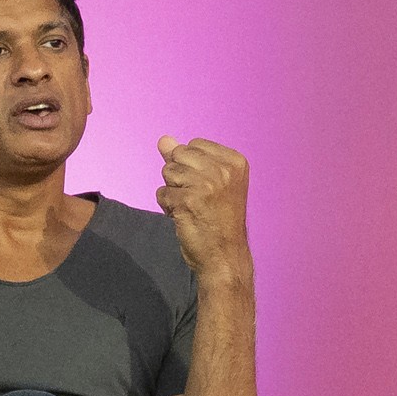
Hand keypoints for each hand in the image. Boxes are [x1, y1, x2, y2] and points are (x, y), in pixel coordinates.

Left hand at [154, 134, 251, 277]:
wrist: (225, 256)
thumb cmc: (219, 220)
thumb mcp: (212, 182)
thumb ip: (187, 158)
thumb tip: (163, 139)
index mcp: (235, 161)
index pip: (194, 144)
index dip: (191, 166)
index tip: (207, 188)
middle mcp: (223, 170)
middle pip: (179, 155)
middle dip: (180, 176)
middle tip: (198, 199)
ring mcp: (206, 184)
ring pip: (168, 172)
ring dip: (173, 192)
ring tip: (192, 207)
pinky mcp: (188, 200)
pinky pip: (162, 193)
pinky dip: (168, 207)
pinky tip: (185, 217)